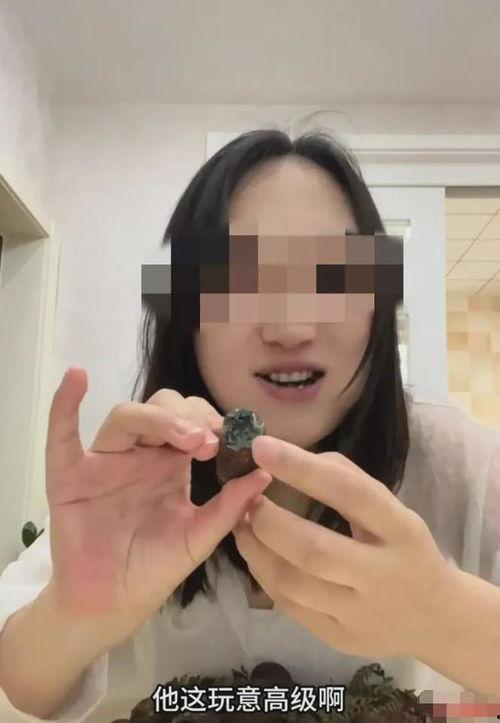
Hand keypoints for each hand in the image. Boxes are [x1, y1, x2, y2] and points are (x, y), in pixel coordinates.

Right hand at [46, 368, 270, 623]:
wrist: (113, 605)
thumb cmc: (155, 567)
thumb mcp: (200, 536)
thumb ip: (230, 506)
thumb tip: (266, 473)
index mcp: (169, 464)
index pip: (190, 421)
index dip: (211, 421)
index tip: (234, 437)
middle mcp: (138, 455)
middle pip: (161, 408)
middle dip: (189, 415)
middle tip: (210, 441)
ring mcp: (103, 462)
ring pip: (126, 417)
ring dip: (158, 417)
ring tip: (188, 437)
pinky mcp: (69, 477)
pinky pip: (61, 437)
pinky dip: (64, 406)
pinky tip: (77, 378)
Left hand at [233, 435, 455, 659]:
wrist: (437, 619)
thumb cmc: (406, 550)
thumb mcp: (393, 510)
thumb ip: (349, 480)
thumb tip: (293, 458)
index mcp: (401, 530)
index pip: (348, 493)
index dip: (301, 468)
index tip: (262, 447)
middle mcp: (383, 575)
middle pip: (313, 549)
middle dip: (269, 520)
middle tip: (248, 500)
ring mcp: (361, 614)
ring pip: (292, 583)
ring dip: (256, 550)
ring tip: (242, 525)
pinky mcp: (341, 639)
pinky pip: (289, 606)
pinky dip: (264, 575)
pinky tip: (257, 555)